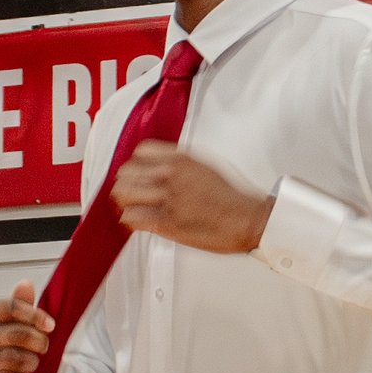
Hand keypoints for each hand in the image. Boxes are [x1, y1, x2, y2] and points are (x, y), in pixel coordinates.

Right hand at [0, 289, 53, 372]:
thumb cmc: (4, 340)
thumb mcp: (14, 318)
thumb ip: (21, 303)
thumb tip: (25, 285)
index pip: (11, 307)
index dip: (35, 316)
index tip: (49, 325)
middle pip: (16, 334)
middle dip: (37, 341)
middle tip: (44, 346)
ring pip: (13, 358)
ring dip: (30, 362)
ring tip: (33, 362)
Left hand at [110, 147, 273, 252]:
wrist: (247, 219)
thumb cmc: (232, 197)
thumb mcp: (207, 166)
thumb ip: (182, 164)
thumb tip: (163, 166)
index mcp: (182, 159)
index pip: (141, 151)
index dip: (137, 164)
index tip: (139, 173)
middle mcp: (171, 175)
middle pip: (127, 171)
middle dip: (127, 182)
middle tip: (133, 192)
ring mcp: (167, 198)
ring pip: (124, 194)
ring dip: (125, 201)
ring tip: (133, 207)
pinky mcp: (166, 221)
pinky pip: (132, 217)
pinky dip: (131, 220)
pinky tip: (139, 221)